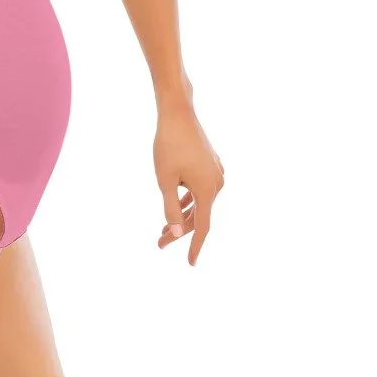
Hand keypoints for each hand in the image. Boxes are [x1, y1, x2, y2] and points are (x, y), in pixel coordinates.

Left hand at [153, 104, 223, 265]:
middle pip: (199, 214)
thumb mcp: (164, 180)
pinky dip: (188, 198)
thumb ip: (170, 209)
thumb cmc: (168, 145)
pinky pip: (200, 188)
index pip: (202, 226)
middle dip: (179, 230)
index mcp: (208, 190)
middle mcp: (217, 183)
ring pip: (199, 201)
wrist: (177, 113)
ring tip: (163, 229)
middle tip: (158, 243)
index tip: (191, 264)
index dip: (195, 246)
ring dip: (182, 215)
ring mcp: (216, 172)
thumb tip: (176, 234)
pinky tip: (175, 203)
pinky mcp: (211, 163)